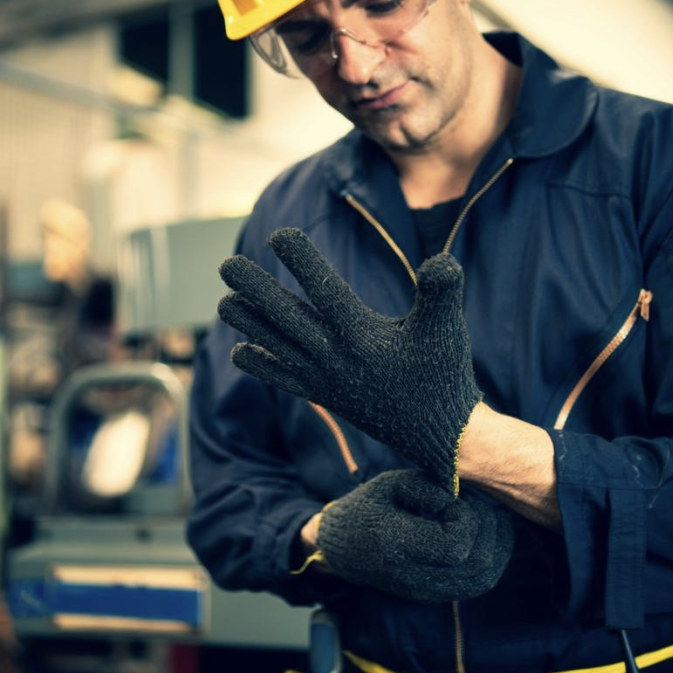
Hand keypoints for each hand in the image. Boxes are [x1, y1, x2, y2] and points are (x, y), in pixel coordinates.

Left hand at [218, 228, 481, 489]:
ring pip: (279, 346)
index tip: (278, 235)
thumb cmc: (445, 374)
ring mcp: (327, 380)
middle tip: (226, 265)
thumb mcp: (449, 329)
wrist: (441, 436)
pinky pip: (286, 379)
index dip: (301, 261)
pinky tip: (240, 352)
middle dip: (255, 289)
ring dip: (250, 324)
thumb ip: (443, 293)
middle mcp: (337, 358)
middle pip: (286, 317)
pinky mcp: (327, 397)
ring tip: (223, 302)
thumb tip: (443, 262)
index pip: (325, 291)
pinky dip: (262, 366)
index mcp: (363, 336)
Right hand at [315, 469, 513, 602]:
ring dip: (497, 543)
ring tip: (485, 515)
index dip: (466, 519)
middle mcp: (416, 577)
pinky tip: (487, 532)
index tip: (454, 500)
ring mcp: (429, 591)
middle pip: (478, 564)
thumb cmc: (368, 509)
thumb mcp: (388, 484)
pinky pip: (480, 583)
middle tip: (475, 503)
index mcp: (398, 546)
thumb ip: (424, 485)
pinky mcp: (439, 594)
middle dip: (488, 528)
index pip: (455, 546)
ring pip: (486, 578)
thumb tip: (456, 496)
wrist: (344, 550)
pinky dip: (493, 557)